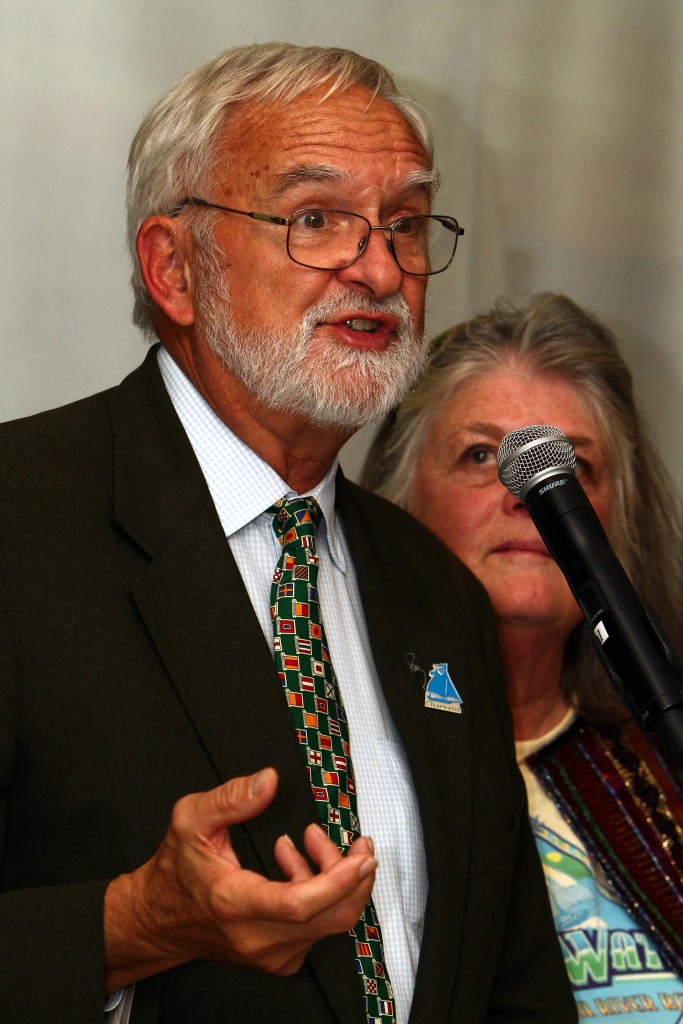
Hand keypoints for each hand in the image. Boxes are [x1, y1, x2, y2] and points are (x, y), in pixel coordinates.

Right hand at [103, 768, 376, 990]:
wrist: (157, 919)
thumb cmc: (174, 873)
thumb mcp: (191, 820)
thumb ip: (230, 798)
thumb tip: (267, 782)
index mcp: (236, 905)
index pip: (302, 904)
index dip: (339, 879)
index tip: (360, 855)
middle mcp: (258, 938)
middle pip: (331, 916)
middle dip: (352, 874)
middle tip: (357, 844)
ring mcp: (271, 954)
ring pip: (328, 922)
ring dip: (333, 878)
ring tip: (309, 841)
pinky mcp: (280, 958)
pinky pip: (317, 928)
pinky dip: (320, 894)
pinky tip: (297, 865)